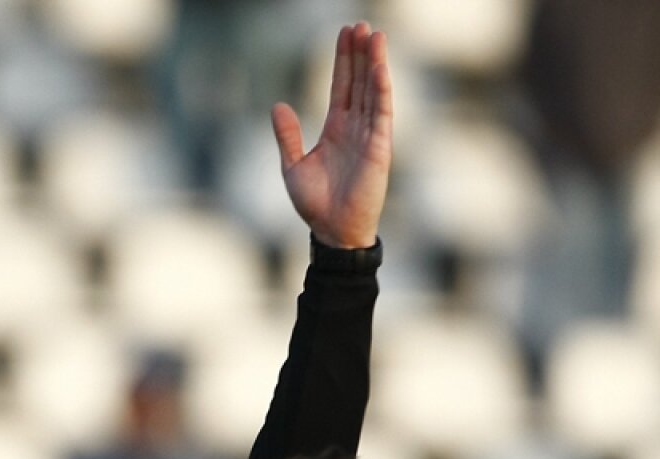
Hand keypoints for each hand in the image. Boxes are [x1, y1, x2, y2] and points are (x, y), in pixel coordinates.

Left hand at [272, 22, 392, 249]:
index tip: (344, 34)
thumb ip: (287, 136)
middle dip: (359, 54)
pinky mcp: (379, 148)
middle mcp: (354, 128)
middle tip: (359, 25)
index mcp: (335, 129)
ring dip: (374, 64)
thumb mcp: (293, 166)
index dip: (343, 60)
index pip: (341, 86)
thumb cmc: (315, 205)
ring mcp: (369, 136)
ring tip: (374, 36)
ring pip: (372, 91)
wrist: (331, 232)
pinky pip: (382, 113)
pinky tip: (380, 68)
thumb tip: (277, 105)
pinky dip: (381, 90)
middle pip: (358, 82)